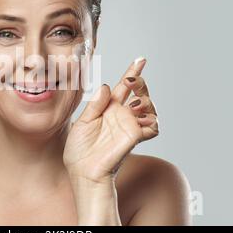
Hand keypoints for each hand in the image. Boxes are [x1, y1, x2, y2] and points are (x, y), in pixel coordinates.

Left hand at [63, 57, 158, 182]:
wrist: (82, 172)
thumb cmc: (79, 151)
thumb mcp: (82, 123)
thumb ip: (95, 105)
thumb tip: (107, 86)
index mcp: (107, 109)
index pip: (123, 88)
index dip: (132, 73)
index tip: (140, 60)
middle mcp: (121, 116)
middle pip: (139, 93)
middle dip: (139, 82)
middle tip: (131, 81)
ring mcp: (129, 126)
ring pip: (150, 107)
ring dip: (146, 100)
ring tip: (132, 105)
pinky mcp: (134, 137)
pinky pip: (153, 127)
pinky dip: (151, 121)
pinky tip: (140, 119)